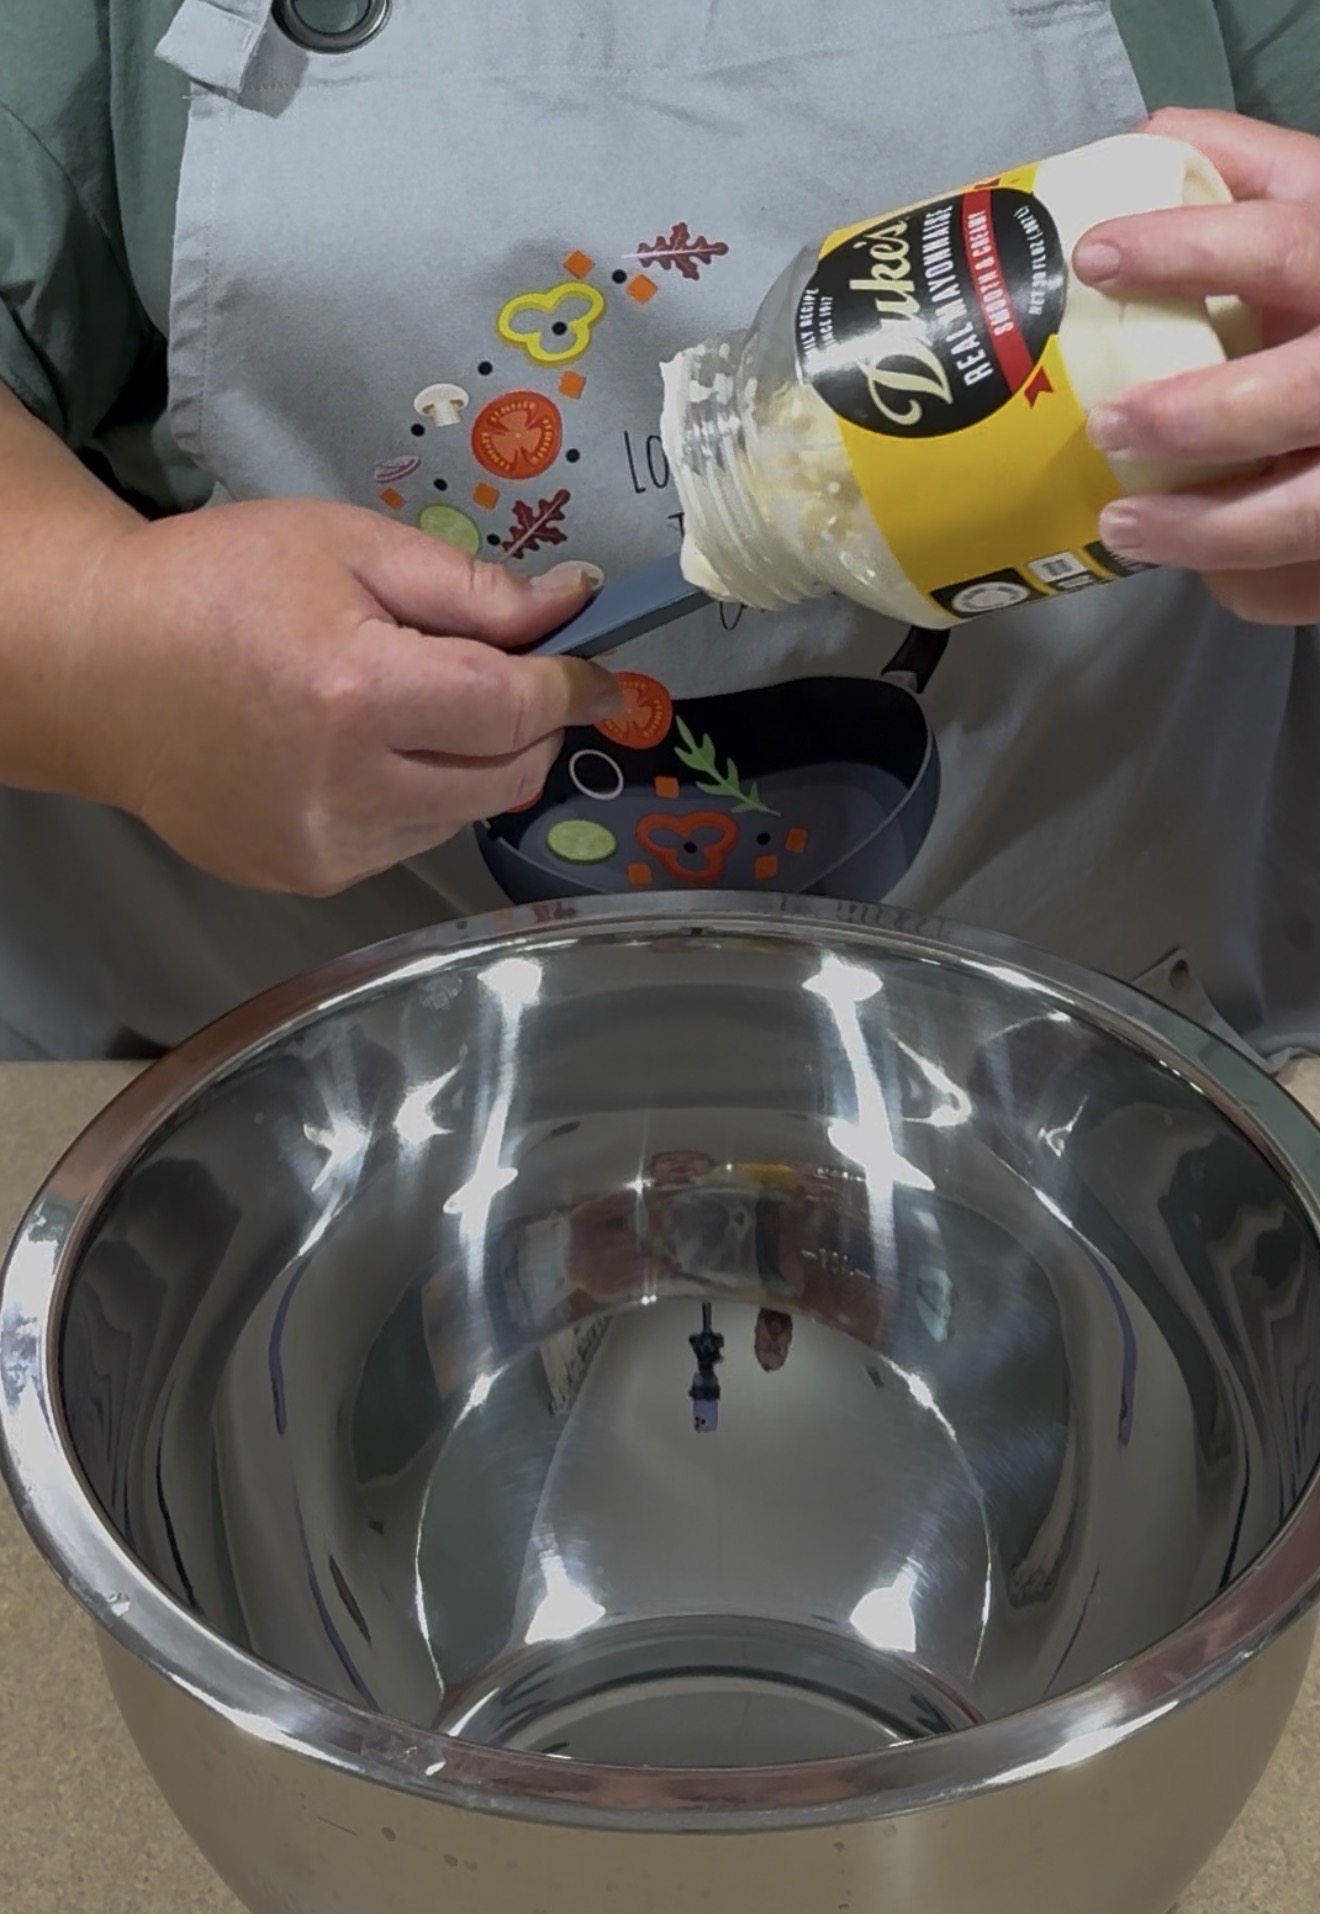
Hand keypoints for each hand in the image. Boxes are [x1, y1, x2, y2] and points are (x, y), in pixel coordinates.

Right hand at [54, 499, 617, 892]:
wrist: (101, 669)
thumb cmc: (218, 585)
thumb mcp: (348, 546)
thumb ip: (471, 589)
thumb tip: (575, 605)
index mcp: (358, 696)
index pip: (515, 708)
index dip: (572, 688)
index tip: (601, 675)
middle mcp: (348, 792)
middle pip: (505, 775)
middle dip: (529, 725)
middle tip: (507, 674)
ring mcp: (326, 848)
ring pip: (464, 814)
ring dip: (473, 763)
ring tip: (411, 705)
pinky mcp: (308, 877)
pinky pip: (410, 839)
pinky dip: (419, 796)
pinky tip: (366, 749)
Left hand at [1073, 107, 1319, 624]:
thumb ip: (1260, 173)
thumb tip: (1149, 136)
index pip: (1293, 246)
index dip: (1194, 248)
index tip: (1097, 256)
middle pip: (1305, 395)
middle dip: (1199, 417)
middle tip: (1108, 424)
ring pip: (1310, 512)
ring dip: (1208, 530)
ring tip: (1124, 525)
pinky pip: (1309, 581)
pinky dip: (1253, 583)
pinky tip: (1207, 572)